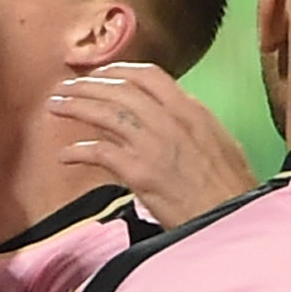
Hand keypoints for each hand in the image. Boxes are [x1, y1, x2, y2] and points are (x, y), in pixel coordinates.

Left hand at [49, 64, 257, 225]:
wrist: (234, 220)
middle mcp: (172, 120)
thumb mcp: (221, 144)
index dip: (118, 71)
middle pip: (119, 89)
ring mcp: (154, 145)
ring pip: (105, 113)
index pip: (148, 76)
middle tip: (66, 89)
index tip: (101, 75)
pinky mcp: (141, 173)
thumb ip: (193, 125)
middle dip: (87, 85)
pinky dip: (79, 151)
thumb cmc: (232, 190)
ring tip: (56, 107)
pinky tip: (65, 156)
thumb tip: (170, 117)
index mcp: (193, 111)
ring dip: (76, 107)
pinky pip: (101, 153)